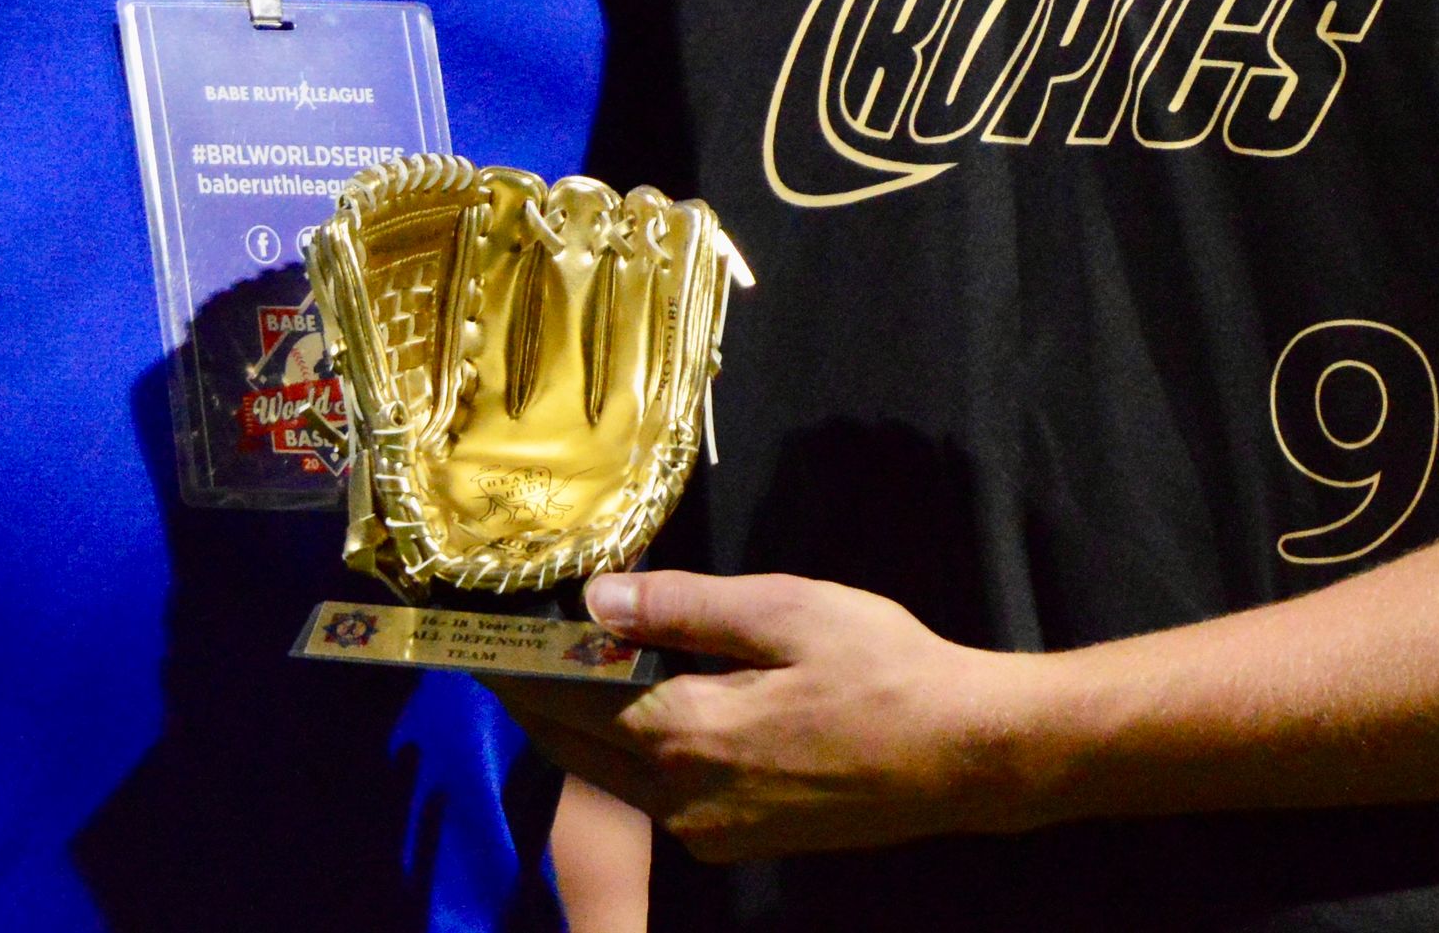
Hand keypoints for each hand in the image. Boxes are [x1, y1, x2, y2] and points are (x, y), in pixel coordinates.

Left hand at [495, 571, 1055, 862]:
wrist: (963, 755)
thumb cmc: (881, 668)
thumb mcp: (785, 610)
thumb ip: (683, 607)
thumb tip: (595, 598)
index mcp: (684, 736)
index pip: (564, 703)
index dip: (515, 668)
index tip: (474, 639)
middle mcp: (680, 799)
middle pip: (572, 748)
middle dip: (536, 698)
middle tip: (506, 648)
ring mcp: (706, 831)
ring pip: (609, 777)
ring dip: (578, 728)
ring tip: (562, 671)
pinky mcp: (733, 841)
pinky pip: (652, 795)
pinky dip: (625, 754)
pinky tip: (636, 714)